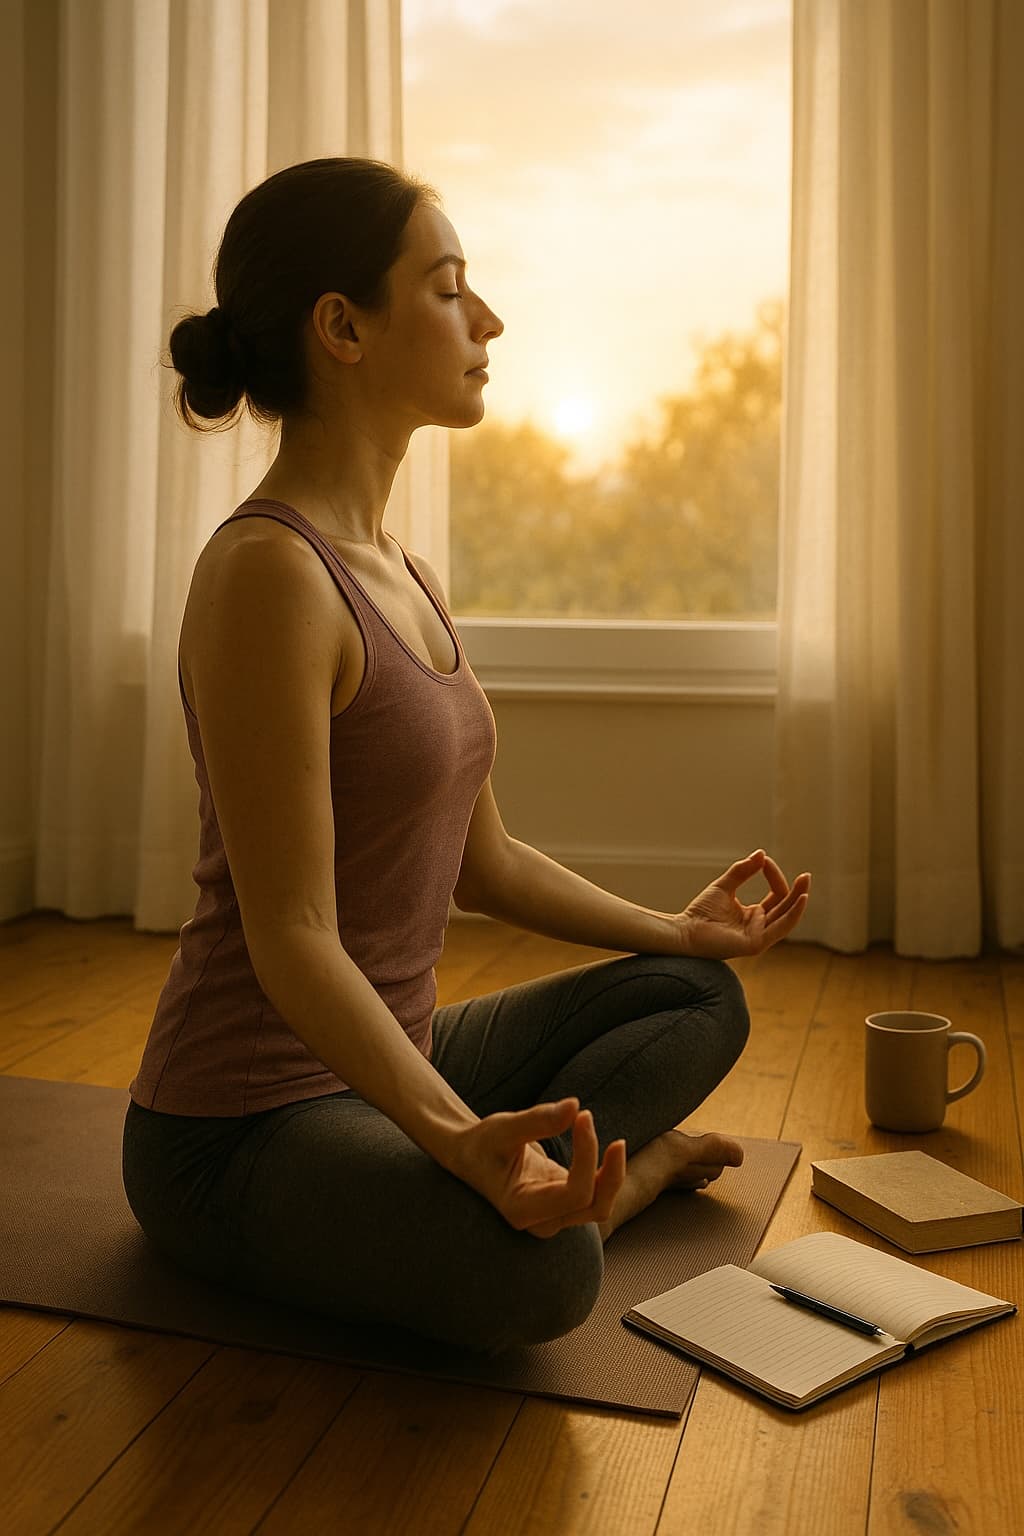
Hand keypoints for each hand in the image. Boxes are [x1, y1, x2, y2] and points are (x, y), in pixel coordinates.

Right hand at [447, 1097, 626, 1238]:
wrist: (471, 1156)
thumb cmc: (482, 1144)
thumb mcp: (503, 1128)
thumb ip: (538, 1120)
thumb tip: (575, 1106)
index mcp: (522, 1210)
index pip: (574, 1194)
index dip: (587, 1155)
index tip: (582, 1115)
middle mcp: (541, 1221)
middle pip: (594, 1207)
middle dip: (610, 1171)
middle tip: (602, 1129)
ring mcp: (554, 1216)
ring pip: (600, 1205)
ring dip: (612, 1175)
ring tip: (615, 1143)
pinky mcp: (564, 1203)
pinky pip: (595, 1195)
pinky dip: (605, 1173)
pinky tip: (606, 1149)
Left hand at [671, 849, 810, 960]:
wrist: (685, 931)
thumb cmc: (700, 912)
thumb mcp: (725, 886)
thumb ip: (742, 871)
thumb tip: (761, 854)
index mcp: (753, 915)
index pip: (775, 895)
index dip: (773, 876)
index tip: (765, 861)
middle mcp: (759, 926)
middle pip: (785, 908)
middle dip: (797, 891)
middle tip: (806, 876)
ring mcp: (759, 937)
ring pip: (787, 918)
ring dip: (798, 901)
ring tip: (806, 883)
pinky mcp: (756, 944)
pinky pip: (780, 929)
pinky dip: (792, 915)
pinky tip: (799, 900)